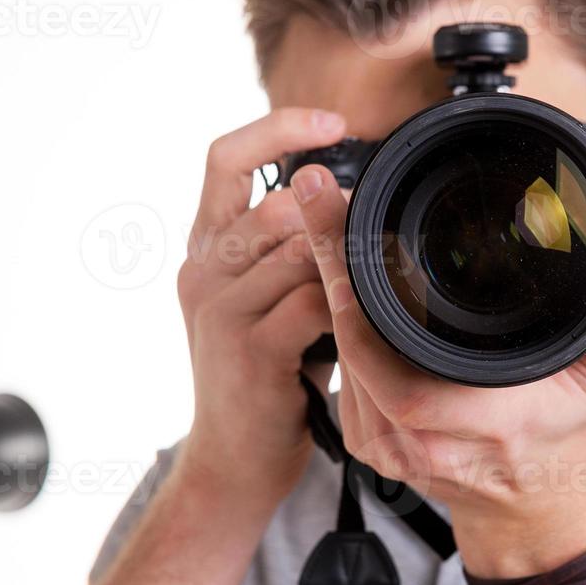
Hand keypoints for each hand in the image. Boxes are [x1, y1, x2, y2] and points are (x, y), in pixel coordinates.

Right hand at [175, 108, 347, 497]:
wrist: (233, 461)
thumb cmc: (266, 375)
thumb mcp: (269, 299)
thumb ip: (291, 250)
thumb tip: (351, 200)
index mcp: (206, 247)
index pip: (225, 158)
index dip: (278, 127)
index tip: (334, 123)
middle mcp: (203, 270)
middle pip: (279, 205)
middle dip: (339, 218)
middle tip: (382, 238)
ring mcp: (220, 309)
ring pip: (300, 250)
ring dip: (349, 263)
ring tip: (379, 285)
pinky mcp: (248, 349)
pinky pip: (313, 302)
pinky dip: (349, 305)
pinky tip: (368, 320)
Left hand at [290, 163, 585, 574]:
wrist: (536, 495)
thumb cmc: (570, 422)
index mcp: (488, 430)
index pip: (403, 384)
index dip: (365, 320)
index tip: (348, 245)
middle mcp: (427, 447)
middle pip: (357, 358)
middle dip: (333, 273)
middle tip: (318, 199)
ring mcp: (390, 451)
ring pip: (342, 363)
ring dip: (326, 289)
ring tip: (321, 218)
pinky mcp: (368, 443)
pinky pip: (341, 376)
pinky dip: (333, 320)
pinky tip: (332, 270)